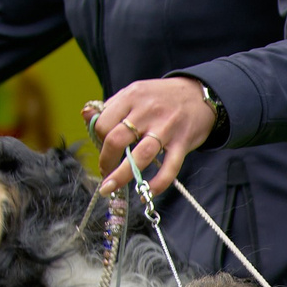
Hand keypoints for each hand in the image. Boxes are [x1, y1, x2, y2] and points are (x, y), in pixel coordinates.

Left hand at [84, 78, 215, 199]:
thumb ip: (111, 105)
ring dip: (122, 176)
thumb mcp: (135, 92)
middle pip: (117, 140)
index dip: (98, 140)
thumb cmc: (163, 97)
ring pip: (140, 156)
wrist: (200, 95)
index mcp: (131, 97)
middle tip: (105, 173)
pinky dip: (158, 184)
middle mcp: (147, 112)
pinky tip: (147, 194)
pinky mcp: (182, 143)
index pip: (103, 122)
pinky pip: (169, 168)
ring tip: (111, 188)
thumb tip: (86, 114)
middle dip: (105, 161)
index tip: (102, 150)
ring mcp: (166, 128)